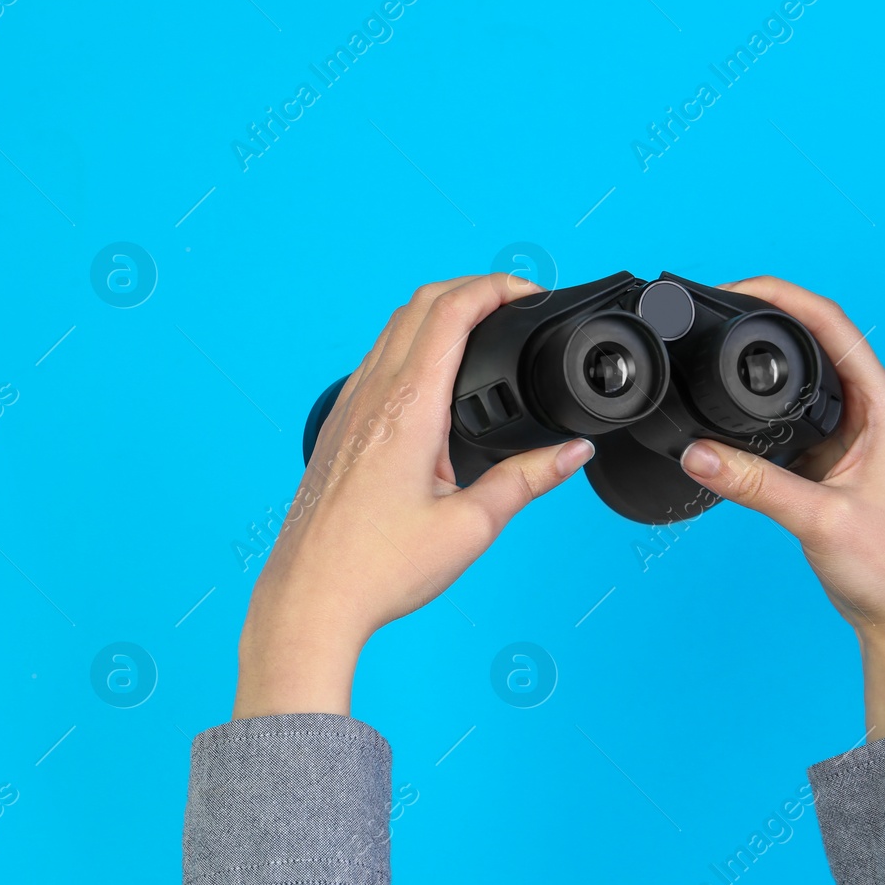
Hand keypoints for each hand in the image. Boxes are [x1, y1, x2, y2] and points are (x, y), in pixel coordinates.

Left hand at [233, 273, 595, 717]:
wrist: (310, 597)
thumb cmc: (377, 568)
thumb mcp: (471, 526)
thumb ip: (528, 480)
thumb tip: (574, 453)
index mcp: (408, 407)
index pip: (451, 311)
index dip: (496, 287)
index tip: (529, 293)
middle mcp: (371, 394)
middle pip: (419, 303)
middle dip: (471, 288)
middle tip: (513, 304)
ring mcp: (347, 406)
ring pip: (392, 327)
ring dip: (437, 313)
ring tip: (481, 330)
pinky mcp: (337, 425)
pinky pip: (374, 360)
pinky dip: (410, 343)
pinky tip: (432, 376)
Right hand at [677, 276, 884, 739]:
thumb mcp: (818, 519)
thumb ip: (754, 484)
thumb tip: (694, 452)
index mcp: (882, 404)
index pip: (831, 324)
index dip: (783, 297)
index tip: (735, 288)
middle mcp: (870, 409)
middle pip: (813, 337)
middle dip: (763, 315)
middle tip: (713, 308)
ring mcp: (848, 432)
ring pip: (798, 376)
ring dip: (760, 359)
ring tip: (712, 342)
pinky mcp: (827, 458)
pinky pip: (786, 414)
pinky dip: (755, 403)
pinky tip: (725, 406)